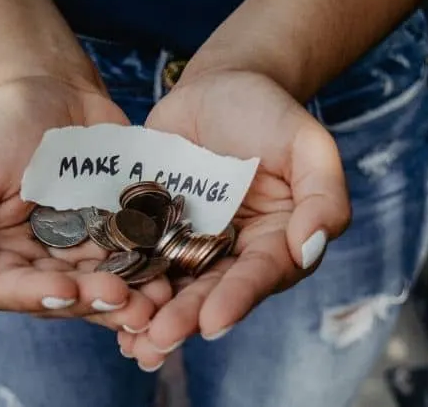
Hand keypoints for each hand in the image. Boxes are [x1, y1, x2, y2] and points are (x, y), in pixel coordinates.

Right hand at [0, 77, 171, 331]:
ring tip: (156, 301)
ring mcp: (84, 251)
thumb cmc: (2, 128)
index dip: (39, 296)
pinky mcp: (120, 234)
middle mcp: (42, 262)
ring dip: (131, 300)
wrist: (54, 91)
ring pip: (105, 287)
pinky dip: (152, 272)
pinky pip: (136, 259)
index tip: (67, 289)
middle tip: (125, 300)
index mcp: (1, 255)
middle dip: (95, 302)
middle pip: (66, 297)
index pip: (12, 290)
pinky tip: (170, 278)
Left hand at [117, 70, 350, 369]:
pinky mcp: (155, 228)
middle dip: (186, 317)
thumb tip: (311, 247)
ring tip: (131, 341)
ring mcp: (192, 242)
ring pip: (173, 285)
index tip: (213, 321)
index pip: (260, 274)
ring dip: (152, 315)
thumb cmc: (269, 111)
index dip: (238, 298)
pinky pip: (139, 258)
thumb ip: (323, 194)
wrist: (218, 86)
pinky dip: (125, 282)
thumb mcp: (307, 143)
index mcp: (277, 240)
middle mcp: (234, 252)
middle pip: (212, 290)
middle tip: (159, 339)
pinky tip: (104, 305)